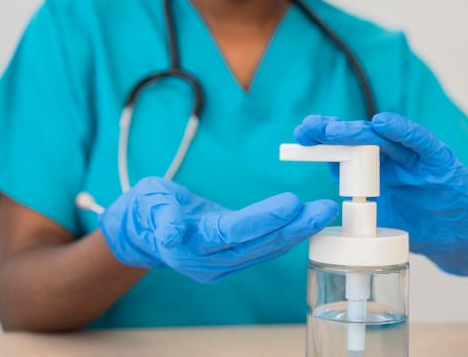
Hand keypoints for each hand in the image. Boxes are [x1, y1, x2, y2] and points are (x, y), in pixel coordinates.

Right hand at [98, 177, 337, 282]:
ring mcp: (221, 265)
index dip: (263, 218)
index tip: (292, 202)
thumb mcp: (149, 202)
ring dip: (296, 232)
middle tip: (322, 209)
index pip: (234, 232)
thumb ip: (163, 216)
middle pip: (257, 245)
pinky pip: (262, 250)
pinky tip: (307, 223)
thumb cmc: (148, 209)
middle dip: (293, 227)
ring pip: (264, 250)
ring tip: (322, 213)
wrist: (144, 232)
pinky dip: (286, 237)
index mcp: (190, 245)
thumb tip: (172, 234)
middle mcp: (209, 262)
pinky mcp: (231, 261)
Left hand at [294, 112, 467, 275]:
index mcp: (377, 167)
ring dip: (358, 132)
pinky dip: (403, 131)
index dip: (325, 142)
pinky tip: (384, 123)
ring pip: (385, 138)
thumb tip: (328, 177)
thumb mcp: (380, 210)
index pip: (347, 148)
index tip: (301, 137)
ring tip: (334, 129)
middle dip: (334, 132)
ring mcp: (416, 158)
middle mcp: (395, 157)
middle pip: (361, 138)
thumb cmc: (418, 221)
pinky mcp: (441, 161)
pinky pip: (421, 142)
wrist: (457, 238)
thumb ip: (358, 191)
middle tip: (310, 128)